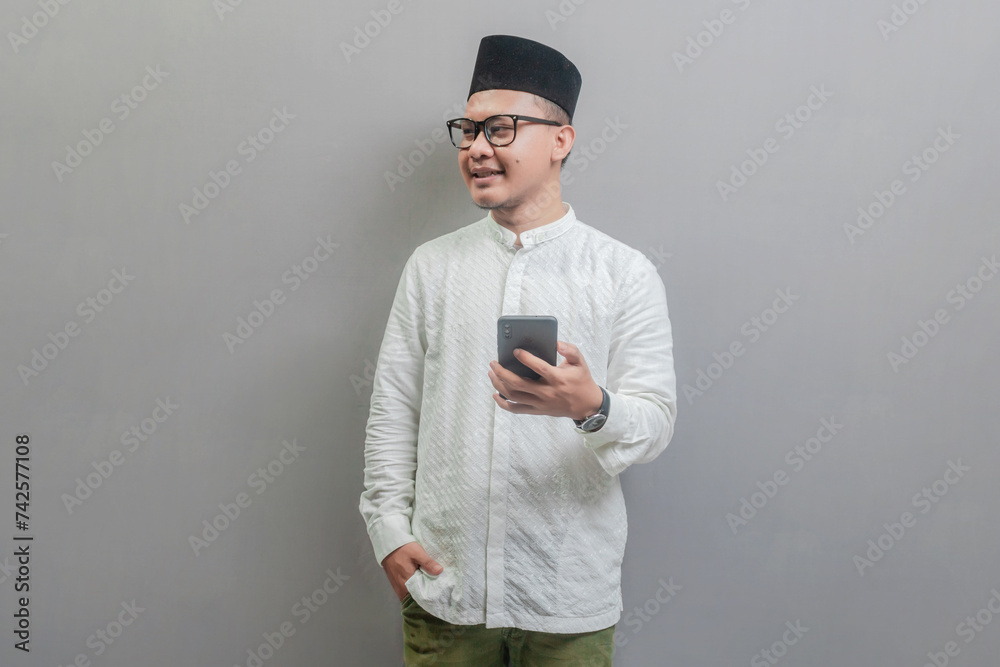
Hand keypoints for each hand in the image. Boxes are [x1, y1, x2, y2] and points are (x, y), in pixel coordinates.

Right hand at [381, 542, 443, 601]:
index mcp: (407, 583)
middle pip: (415, 597)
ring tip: (428, 588)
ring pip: (410, 595)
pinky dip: (412, 591)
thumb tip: (440, 571)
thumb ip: (428, 563)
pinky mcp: (395, 584)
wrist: (388, 545)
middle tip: (436, 592)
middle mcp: (401, 588)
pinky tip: (419, 585)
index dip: (430, 596)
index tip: (438, 594)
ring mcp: (397, 587)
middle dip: (425, 595)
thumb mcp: (417, 553)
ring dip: (418, 593)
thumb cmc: (403, 549)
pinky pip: (405, 592)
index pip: (420, 597)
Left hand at [488, 340, 602, 419]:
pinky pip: (516, 409)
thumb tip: (556, 343)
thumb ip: (570, 350)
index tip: (515, 351)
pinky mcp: (537, 411)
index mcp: (558, 378)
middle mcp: (547, 392)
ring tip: (492, 373)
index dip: (526, 359)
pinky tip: (495, 394)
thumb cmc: (581, 380)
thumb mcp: (580, 362)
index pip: (539, 368)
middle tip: (494, 362)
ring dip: (499, 385)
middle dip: (502, 372)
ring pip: (514, 396)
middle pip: (519, 384)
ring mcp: (541, 403)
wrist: (586, 405)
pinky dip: (503, 403)